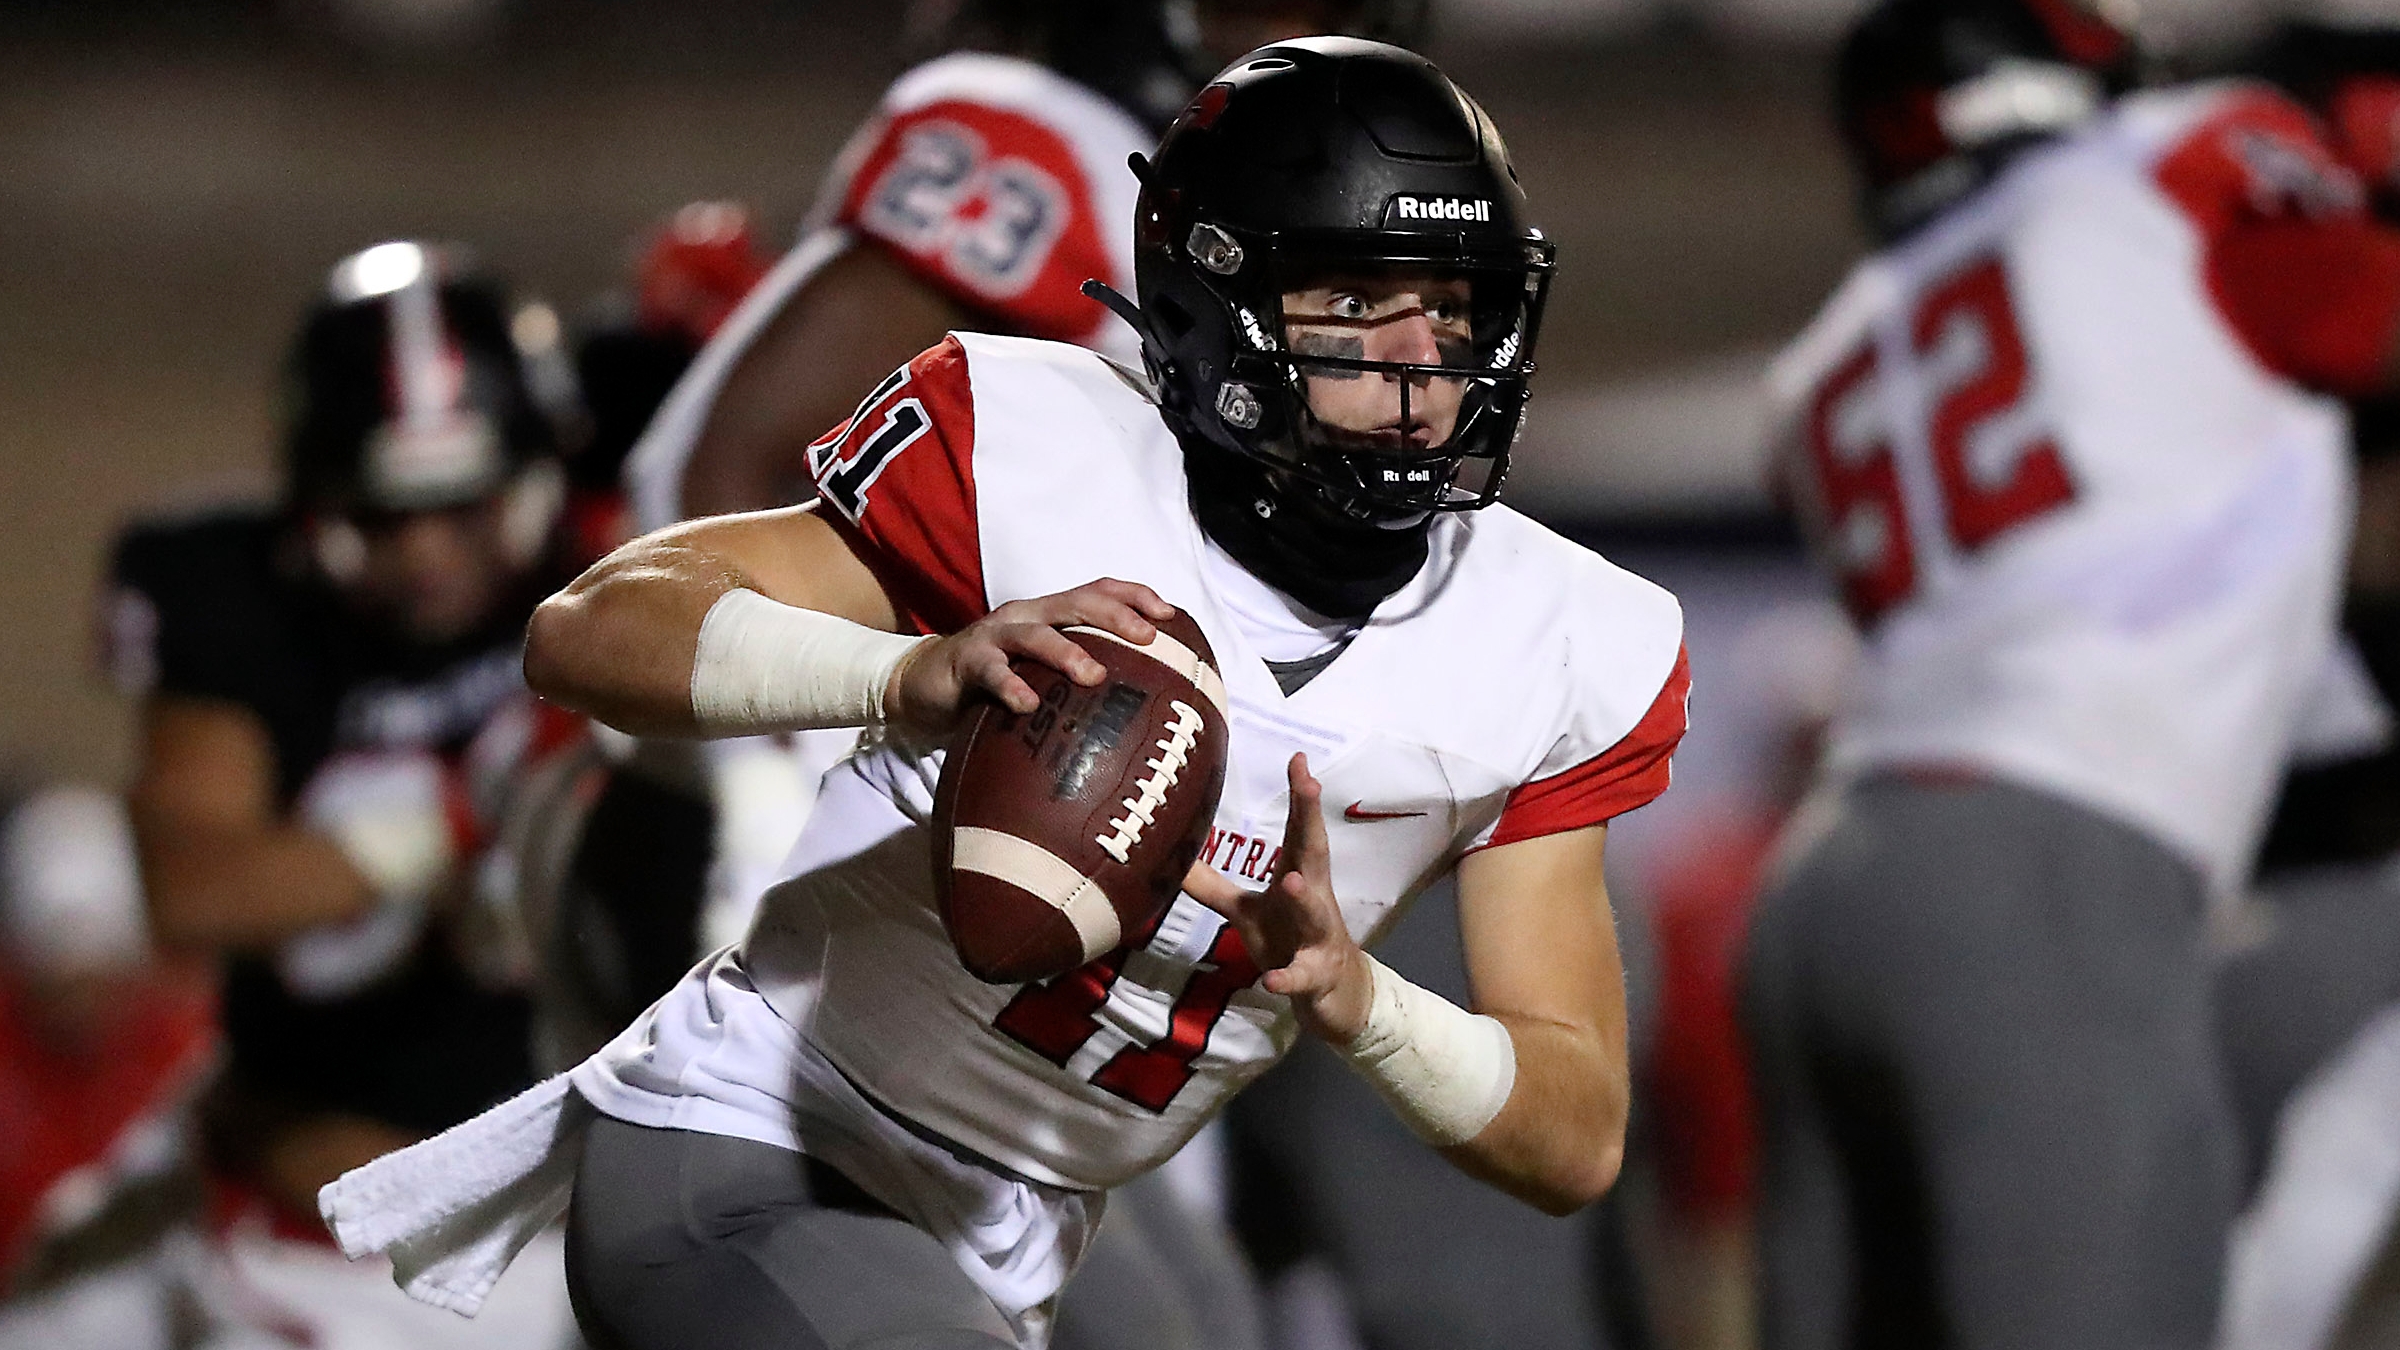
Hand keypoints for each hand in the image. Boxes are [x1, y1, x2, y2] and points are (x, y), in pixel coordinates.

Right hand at [883, 579, 1175, 734]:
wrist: (923, 686)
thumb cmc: (995, 683)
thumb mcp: (1040, 673)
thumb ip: (1076, 679)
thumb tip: (1139, 707)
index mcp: (1050, 614)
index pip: (1097, 591)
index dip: (1135, 595)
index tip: (1170, 615)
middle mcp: (1027, 615)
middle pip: (1077, 603)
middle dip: (1116, 616)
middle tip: (1147, 638)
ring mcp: (996, 636)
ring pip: (1037, 634)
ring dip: (1067, 653)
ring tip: (1094, 676)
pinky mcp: (967, 663)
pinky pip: (992, 673)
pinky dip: (1011, 687)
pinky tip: (1028, 706)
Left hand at [1183, 753, 1374, 1044]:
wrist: (1333, 992)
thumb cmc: (1288, 938)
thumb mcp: (1244, 910)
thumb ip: (1211, 885)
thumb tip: (1170, 857)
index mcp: (1298, 875)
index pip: (1299, 829)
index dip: (1299, 795)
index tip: (1298, 758)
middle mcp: (1313, 898)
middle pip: (1314, 854)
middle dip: (1311, 819)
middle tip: (1309, 784)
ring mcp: (1318, 937)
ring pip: (1314, 914)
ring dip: (1304, 897)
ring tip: (1289, 879)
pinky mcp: (1315, 975)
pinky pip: (1301, 977)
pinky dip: (1288, 978)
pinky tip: (1272, 979)